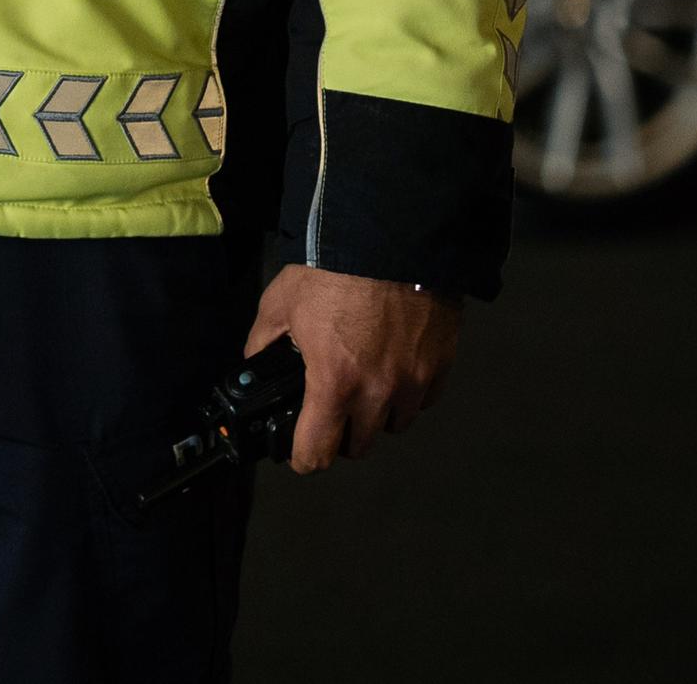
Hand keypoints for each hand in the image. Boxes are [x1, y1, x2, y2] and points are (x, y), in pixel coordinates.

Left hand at [242, 263, 460, 473]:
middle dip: (341, 434)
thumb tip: (255, 366)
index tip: (300, 451)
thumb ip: (264, 342)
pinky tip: (395, 368)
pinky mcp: (441, 366)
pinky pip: (424, 400)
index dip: (303, 457)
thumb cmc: (332, 270)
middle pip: (360, 444)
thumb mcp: (280, 303)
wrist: (392, 239)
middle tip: (330, 410)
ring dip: (378, 415)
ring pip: (395, 424)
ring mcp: (415, 381)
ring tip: (365, 386)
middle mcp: (378, 392)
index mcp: (334, 383)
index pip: (318, 452)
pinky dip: (409, 394)